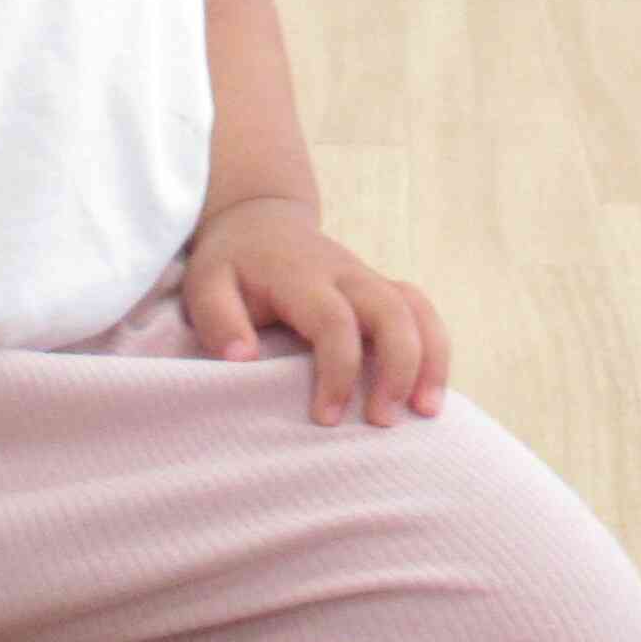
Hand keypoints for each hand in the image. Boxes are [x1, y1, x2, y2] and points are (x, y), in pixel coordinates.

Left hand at [183, 194, 449, 425]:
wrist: (262, 220)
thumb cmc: (232, 263)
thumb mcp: (205, 284)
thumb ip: (218, 319)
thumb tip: (243, 358)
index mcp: (302, 275)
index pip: (334, 321)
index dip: (338, 372)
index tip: (327, 418)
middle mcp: (345, 274)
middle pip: (392, 311)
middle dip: (398, 367)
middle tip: (384, 421)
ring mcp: (369, 279)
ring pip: (418, 310)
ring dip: (430, 360)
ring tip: (426, 411)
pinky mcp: (382, 290)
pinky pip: (422, 313)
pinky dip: (434, 350)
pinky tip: (427, 393)